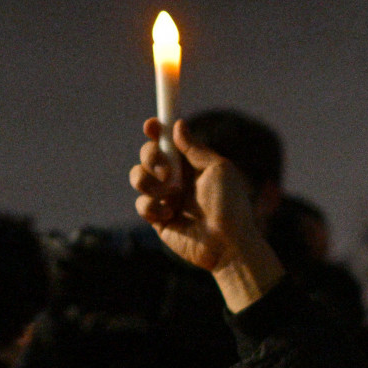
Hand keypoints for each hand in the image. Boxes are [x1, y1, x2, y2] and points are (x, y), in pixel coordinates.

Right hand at [130, 118, 284, 310]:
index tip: (152, 126)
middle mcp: (174, 178)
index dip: (156, 130)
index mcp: (190, 164)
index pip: (167, 141)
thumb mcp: (218, 169)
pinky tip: (171, 215)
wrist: (227, 243)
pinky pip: (141, 204)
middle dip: (151, 156)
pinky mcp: (157, 219)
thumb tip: (177, 125)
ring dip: (149, 182)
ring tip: (172, 194)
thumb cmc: (230, 205)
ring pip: (137, 176)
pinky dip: (153, 206)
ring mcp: (164, 198)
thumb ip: (195, 148)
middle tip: (167, 170)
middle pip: (147, 154)